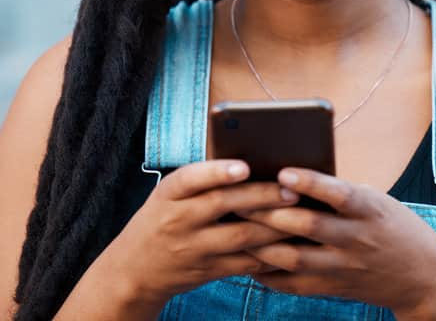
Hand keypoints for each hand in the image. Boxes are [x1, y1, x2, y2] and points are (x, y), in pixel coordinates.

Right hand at [101, 160, 298, 308]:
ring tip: (301, 214)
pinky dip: (269, 252)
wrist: (134, 269)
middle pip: (223, 205)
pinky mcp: (206, 271)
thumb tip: (252, 163)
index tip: (243, 167)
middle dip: (261, 196)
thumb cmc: (162, 219)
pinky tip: (290, 242)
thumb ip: (201, 180)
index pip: (189, 178)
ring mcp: (193, 248)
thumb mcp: (169, 195)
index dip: (217, 172)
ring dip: (274, 226)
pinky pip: (243, 263)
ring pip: (239, 237)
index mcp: (169, 194)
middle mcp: (179, 219)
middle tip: (292, 189)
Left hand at [238, 168, 435, 318]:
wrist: (421, 276)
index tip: (282, 172)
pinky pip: (294, 284)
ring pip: (295, 258)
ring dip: (262, 244)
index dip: (310, 183)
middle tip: (238, 199)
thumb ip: (338, 194)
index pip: (338, 194)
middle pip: (308, 226)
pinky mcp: (334, 288)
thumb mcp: (375, 201)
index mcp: (370, 209)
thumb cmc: (391, 225)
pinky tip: (249, 259)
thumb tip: (288, 179)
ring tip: (236, 228)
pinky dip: (269, 273)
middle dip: (270, 213)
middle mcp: (357, 238)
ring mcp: (344, 267)